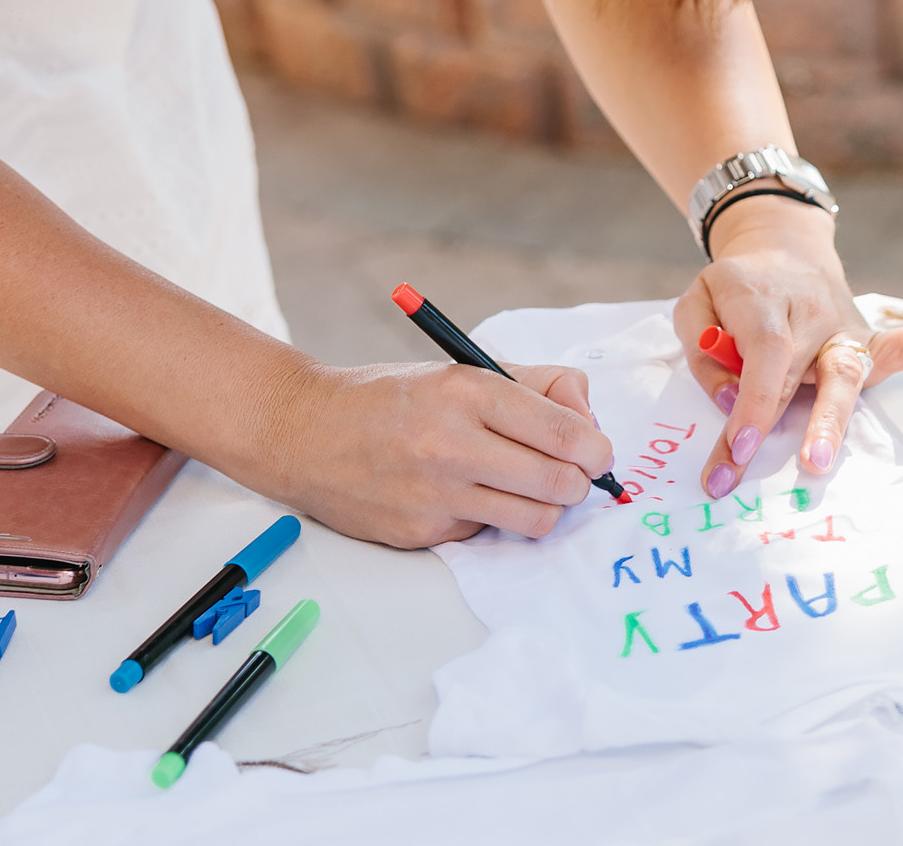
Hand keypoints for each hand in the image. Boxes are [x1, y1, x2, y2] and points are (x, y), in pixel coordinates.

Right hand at [260, 359, 614, 549]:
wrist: (304, 431)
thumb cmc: (392, 398)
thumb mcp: (463, 369)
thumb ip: (537, 385)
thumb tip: (588, 417)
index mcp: (469, 391)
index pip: (565, 433)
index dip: (597, 448)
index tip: (598, 451)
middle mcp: (452, 444)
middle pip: (561, 483)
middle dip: (581, 481)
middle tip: (573, 473)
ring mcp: (436, 495)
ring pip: (536, 520)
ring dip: (546, 506)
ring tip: (527, 485)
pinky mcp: (422, 533)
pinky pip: (488, 533)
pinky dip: (493, 517)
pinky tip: (469, 494)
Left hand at [674, 194, 902, 499]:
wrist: (784, 250)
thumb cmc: (736, 290)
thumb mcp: (697, 303)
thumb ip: (703, 350)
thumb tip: (730, 399)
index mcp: (760, 298)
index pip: (761, 355)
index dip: (752, 403)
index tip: (738, 450)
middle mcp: (807, 312)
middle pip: (796, 370)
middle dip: (772, 426)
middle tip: (749, 471)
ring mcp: (843, 325)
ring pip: (846, 370)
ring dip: (832, 420)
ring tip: (819, 461)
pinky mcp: (869, 337)